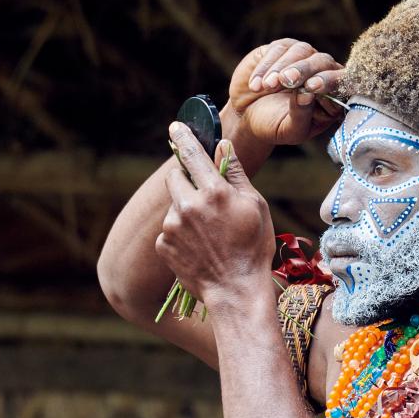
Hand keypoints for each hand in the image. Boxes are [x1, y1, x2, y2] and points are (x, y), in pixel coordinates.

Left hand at [156, 123, 275, 302]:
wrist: (236, 291)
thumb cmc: (253, 248)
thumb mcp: (255, 207)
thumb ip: (235, 173)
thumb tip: (222, 145)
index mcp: (214, 192)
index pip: (192, 154)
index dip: (183, 137)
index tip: (176, 127)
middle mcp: (188, 205)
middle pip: (175, 178)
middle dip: (186, 182)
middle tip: (205, 201)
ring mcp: (172, 226)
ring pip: (173, 207)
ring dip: (185, 213)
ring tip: (208, 235)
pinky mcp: (163, 245)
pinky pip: (169, 231)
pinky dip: (180, 235)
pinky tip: (199, 249)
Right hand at [226, 39, 344, 146]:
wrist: (244, 115)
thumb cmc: (273, 126)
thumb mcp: (289, 130)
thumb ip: (302, 115)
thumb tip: (307, 94)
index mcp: (332, 96)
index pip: (342, 82)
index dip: (330, 81)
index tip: (312, 86)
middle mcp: (321, 72)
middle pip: (322, 61)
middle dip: (304, 70)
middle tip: (288, 81)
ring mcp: (303, 57)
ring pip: (301, 51)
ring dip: (282, 67)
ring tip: (267, 86)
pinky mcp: (281, 48)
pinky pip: (279, 49)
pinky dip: (266, 67)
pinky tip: (256, 86)